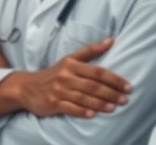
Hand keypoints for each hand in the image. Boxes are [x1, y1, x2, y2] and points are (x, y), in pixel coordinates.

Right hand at [13, 38, 131, 117]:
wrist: (27, 87)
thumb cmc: (54, 73)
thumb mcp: (69, 59)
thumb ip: (91, 51)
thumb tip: (112, 40)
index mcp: (71, 64)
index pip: (97, 71)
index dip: (114, 79)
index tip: (128, 86)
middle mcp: (65, 76)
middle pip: (92, 85)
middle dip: (111, 93)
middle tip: (125, 99)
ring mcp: (58, 91)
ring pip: (83, 98)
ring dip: (100, 104)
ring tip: (114, 108)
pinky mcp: (52, 103)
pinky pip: (70, 108)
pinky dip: (82, 111)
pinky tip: (93, 114)